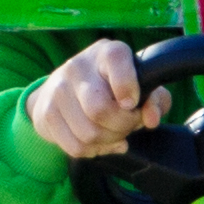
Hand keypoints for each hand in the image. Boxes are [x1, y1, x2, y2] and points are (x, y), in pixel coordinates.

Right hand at [27, 40, 170, 159]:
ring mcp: (58, 89)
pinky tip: (99, 142)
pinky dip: (93, 150)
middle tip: (129, 124)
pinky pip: (75, 146)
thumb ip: (156, 100)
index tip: (132, 103)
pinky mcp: (46, 112)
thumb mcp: (141, 86)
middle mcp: (78, 66)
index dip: (128, 86)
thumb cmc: (113, 87)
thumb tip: (151, 118)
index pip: (116, 60)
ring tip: (115, 133)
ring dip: (109, 141)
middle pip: (101, 109)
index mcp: (107, 52)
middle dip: (123, 126)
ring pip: (89, 133)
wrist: (64, 88)